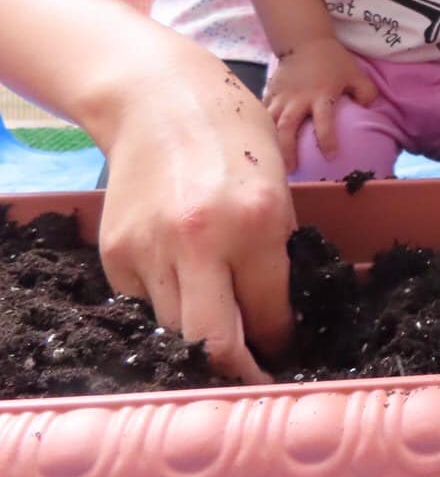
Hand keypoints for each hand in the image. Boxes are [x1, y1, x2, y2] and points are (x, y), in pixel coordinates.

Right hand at [97, 50, 295, 384]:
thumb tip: (276, 310)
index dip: (280, 344)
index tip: (285, 356)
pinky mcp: (116, 253)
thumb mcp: (277, 184)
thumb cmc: (233, 132)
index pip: (270, 315)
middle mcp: (201, 243)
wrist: (158, 98)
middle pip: (213, 345)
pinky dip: (165, 302)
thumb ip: (275, 245)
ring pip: (175, 329)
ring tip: (219, 324)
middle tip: (253, 377)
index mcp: (256, 224)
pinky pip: (145, 302)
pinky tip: (181, 278)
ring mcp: (151, 250)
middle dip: (237, 372)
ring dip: (199, 336)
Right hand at [263, 39, 376, 170]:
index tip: (332, 157)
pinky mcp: (270, 92)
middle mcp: (298, 99)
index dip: (328, 140)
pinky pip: (262, 112)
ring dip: (270, 142)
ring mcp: (281, 96)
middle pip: (288, 127)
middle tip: (289, 170)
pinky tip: (259, 143)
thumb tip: (369, 109)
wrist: (304, 41)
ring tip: (270, 162)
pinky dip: (260, 127)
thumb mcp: (355, 73)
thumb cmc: (332, 60)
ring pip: (270, 122)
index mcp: (321, 96)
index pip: (324, 122)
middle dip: (287, 150)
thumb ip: (365, 92)